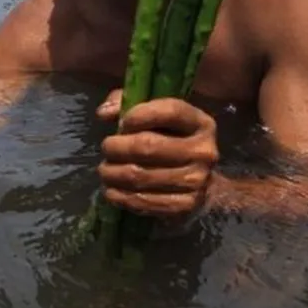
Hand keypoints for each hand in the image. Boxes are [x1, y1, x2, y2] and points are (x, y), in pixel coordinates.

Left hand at [94, 89, 218, 217]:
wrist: (199, 179)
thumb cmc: (170, 139)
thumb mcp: (156, 114)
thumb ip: (128, 103)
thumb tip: (104, 112)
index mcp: (199, 123)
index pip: (170, 111)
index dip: (139, 114)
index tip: (122, 122)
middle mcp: (203, 151)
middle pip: (148, 146)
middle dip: (116, 147)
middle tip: (106, 148)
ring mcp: (196, 180)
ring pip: (141, 175)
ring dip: (113, 173)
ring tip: (105, 170)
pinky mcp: (185, 204)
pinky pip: (144, 201)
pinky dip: (120, 196)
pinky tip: (111, 190)